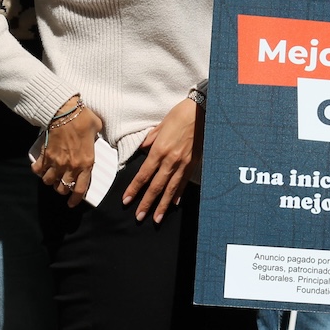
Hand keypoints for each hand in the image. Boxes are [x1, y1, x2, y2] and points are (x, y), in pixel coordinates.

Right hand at [31, 97, 103, 207]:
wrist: (64, 111)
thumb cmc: (83, 119)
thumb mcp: (97, 130)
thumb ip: (96, 140)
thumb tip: (96, 140)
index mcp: (86, 162)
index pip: (80, 189)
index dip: (76, 199)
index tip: (72, 203)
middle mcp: (70, 166)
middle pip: (62, 188)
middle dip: (62, 190)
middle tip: (63, 186)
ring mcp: (56, 162)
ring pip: (48, 181)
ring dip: (50, 181)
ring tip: (52, 177)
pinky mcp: (45, 155)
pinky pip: (38, 170)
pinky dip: (38, 171)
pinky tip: (40, 168)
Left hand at [123, 97, 202, 222]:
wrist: (203, 111)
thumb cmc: (180, 114)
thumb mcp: (161, 125)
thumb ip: (151, 140)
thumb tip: (144, 150)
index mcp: (160, 150)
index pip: (143, 175)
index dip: (134, 189)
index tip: (126, 200)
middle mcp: (171, 160)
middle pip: (156, 186)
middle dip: (147, 203)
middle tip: (139, 217)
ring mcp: (184, 163)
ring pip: (171, 189)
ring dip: (162, 205)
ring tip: (156, 218)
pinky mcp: (193, 163)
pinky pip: (184, 182)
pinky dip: (178, 194)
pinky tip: (174, 204)